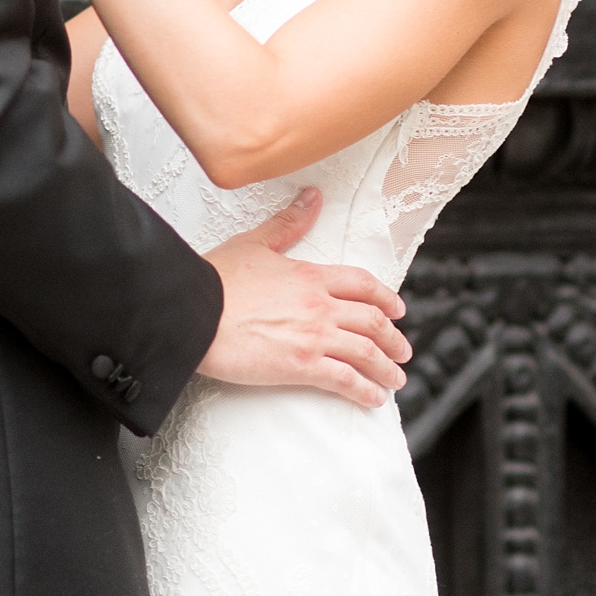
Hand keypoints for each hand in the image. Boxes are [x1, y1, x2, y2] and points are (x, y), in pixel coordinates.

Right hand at [199, 189, 411, 409]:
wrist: (192, 311)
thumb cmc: (216, 279)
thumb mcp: (256, 243)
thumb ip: (288, 223)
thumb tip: (312, 197)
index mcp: (312, 276)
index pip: (363, 285)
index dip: (385, 298)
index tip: (397, 310)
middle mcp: (320, 305)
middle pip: (372, 321)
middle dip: (393, 338)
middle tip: (402, 349)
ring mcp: (314, 336)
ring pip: (366, 352)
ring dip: (387, 367)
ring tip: (396, 378)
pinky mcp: (301, 366)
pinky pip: (345, 380)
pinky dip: (365, 390)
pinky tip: (374, 398)